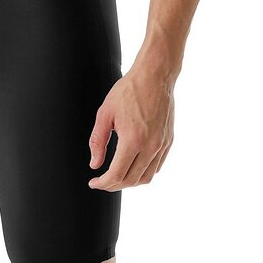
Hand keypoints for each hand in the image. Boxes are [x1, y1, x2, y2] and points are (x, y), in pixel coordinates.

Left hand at [88, 66, 174, 190]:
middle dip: (114, 185)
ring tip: (116, 177)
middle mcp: (150, 146)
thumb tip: (95, 164)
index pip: (117, 174)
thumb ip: (97, 141)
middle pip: (131, 180)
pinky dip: (143, 172)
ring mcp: (162, 145)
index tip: (94, 182)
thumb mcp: (105, 114)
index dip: (103, 183)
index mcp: (133, 140)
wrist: (155, 76)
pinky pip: (157, 166)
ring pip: (146, 177)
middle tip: (102, 182)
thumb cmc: (128, 91)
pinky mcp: (168, 141)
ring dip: (130, 182)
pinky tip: (132, 166)